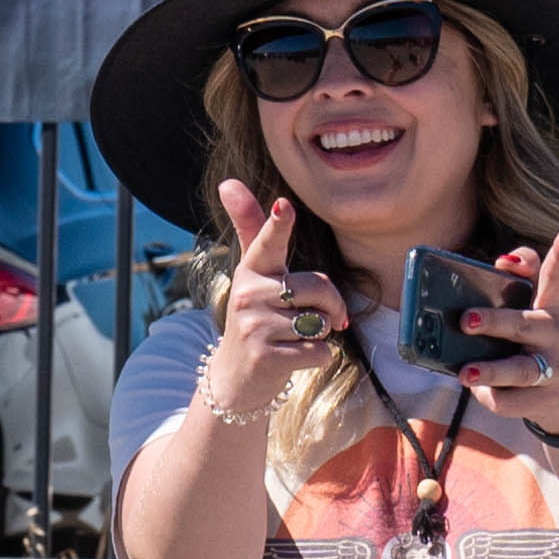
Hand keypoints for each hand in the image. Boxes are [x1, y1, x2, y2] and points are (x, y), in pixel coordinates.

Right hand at [207, 181, 349, 416]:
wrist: (236, 377)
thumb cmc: (257, 317)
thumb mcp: (253, 273)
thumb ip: (252, 229)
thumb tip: (227, 182)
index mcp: (252, 270)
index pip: (268, 243)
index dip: (278, 224)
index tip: (283, 206)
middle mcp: (248, 294)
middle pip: (320, 288)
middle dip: (331, 307)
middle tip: (315, 319)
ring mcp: (254, 326)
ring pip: (322, 321)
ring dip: (321, 333)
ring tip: (295, 338)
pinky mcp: (266, 356)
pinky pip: (319, 350)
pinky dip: (317, 358)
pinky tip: (292, 358)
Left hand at [454, 227, 558, 424]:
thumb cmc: (542, 340)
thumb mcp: (541, 307)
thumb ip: (525, 277)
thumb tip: (501, 261)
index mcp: (555, 307)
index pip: (557, 277)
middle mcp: (558, 336)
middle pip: (526, 326)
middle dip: (496, 322)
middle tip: (467, 319)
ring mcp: (554, 370)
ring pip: (521, 370)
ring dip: (492, 371)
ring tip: (465, 372)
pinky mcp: (543, 401)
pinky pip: (509, 400)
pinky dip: (489, 396)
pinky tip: (480, 389)